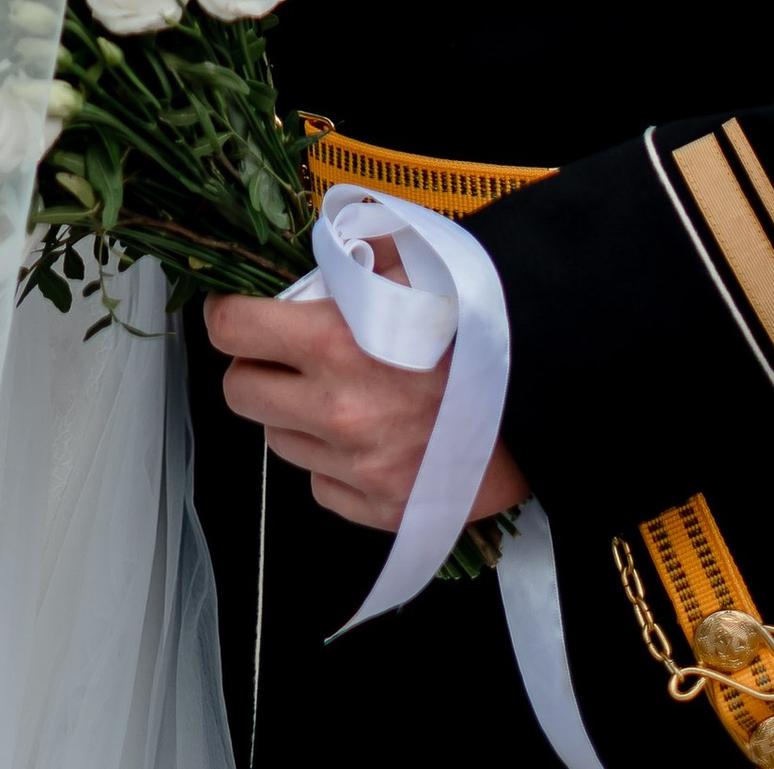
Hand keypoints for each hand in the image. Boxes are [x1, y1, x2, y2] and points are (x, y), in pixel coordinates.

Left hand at [206, 271, 530, 532]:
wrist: (545, 395)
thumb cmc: (479, 324)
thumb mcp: (412, 268)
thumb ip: (349, 264)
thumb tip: (304, 267)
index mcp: (335, 341)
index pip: (232, 331)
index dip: (228, 316)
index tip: (237, 313)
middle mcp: (335, 410)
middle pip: (240, 393)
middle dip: (255, 369)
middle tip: (284, 356)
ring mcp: (356, 466)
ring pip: (278, 441)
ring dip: (295, 416)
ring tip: (340, 394)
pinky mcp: (379, 509)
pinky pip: (322, 486)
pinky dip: (333, 463)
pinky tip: (369, 437)